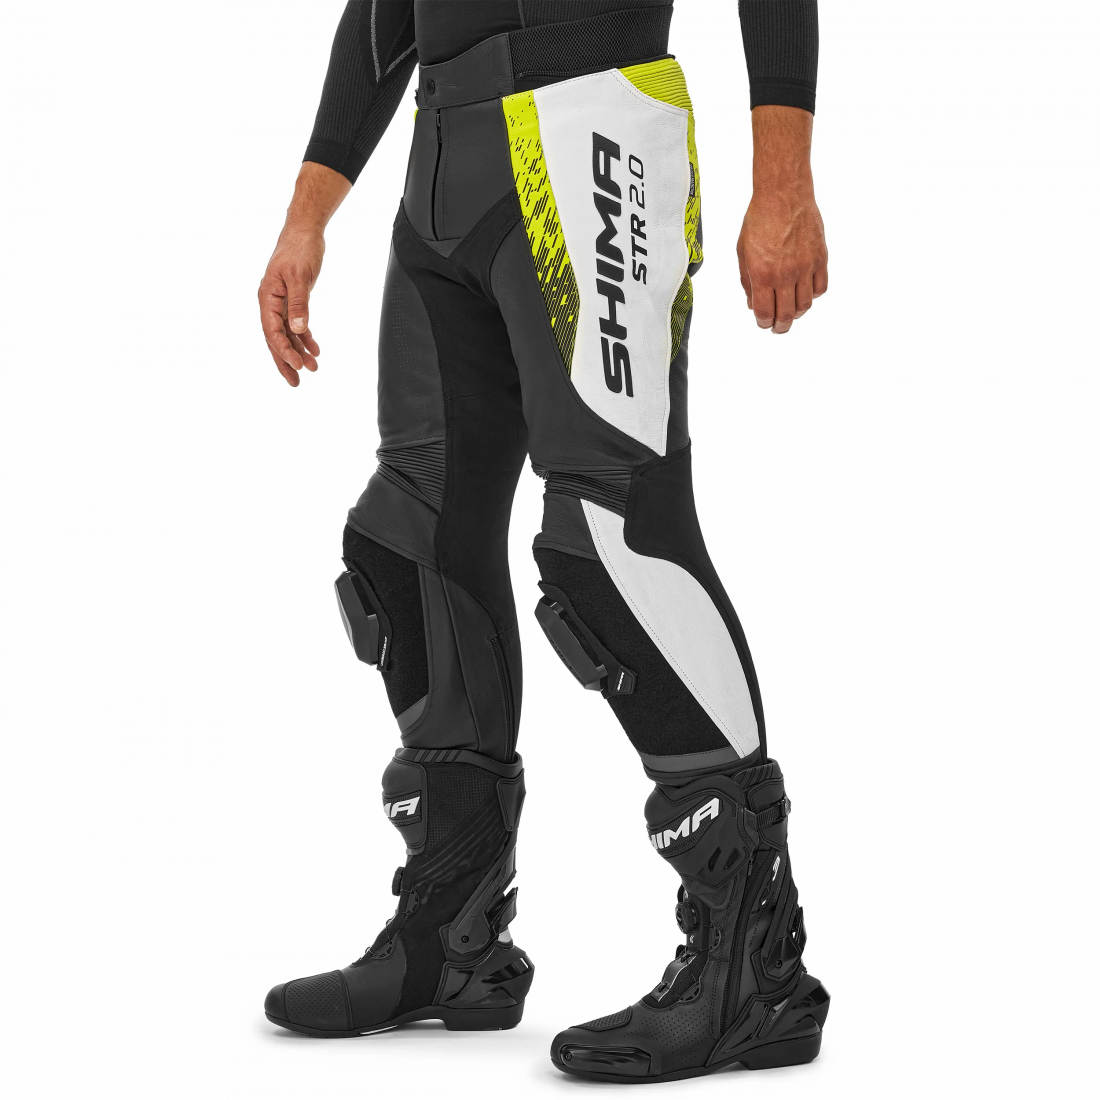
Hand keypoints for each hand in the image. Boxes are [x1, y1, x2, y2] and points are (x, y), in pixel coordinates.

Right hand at [258, 228, 323, 385]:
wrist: (304, 231)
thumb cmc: (300, 250)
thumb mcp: (301, 277)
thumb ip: (299, 304)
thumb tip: (298, 330)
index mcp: (267, 298)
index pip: (272, 331)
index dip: (284, 350)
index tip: (298, 365)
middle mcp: (271, 303)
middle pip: (276, 338)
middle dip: (286, 361)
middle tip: (296, 383)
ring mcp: (281, 302)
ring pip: (287, 334)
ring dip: (299, 352)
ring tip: (313, 370)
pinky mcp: (293, 300)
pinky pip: (296, 325)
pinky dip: (305, 338)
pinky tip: (316, 351)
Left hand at [736, 105, 827, 334]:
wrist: (784, 194)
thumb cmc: (759, 220)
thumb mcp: (743, 253)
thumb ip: (748, 282)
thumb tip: (754, 304)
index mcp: (762, 274)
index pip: (765, 313)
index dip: (764, 323)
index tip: (764, 323)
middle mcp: (785, 274)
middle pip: (787, 315)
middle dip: (781, 326)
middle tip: (779, 327)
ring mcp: (805, 267)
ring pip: (806, 305)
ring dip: (798, 313)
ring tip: (792, 310)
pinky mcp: (820, 258)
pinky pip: (820, 287)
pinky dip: (813, 295)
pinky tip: (805, 291)